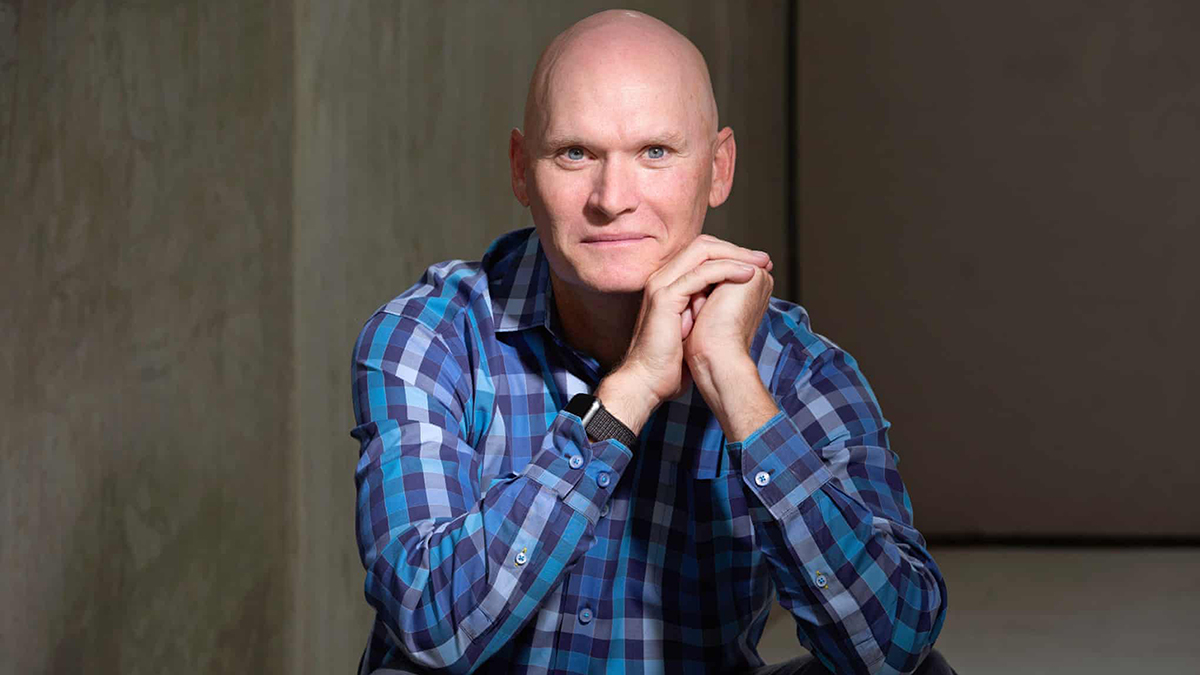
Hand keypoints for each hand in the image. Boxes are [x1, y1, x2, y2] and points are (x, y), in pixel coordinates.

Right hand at [596, 235, 770, 434]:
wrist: (648, 381)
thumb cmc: (671, 361)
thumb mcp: (694, 326)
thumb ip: (706, 307)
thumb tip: (734, 301)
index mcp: (668, 282)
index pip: (701, 252)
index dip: (730, 253)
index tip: (757, 264)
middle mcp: (662, 278)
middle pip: (703, 245)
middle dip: (736, 249)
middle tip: (763, 259)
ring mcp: (661, 285)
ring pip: (702, 252)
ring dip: (736, 255)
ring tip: (760, 264)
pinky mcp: (665, 298)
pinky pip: (701, 273)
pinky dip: (727, 269)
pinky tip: (748, 275)